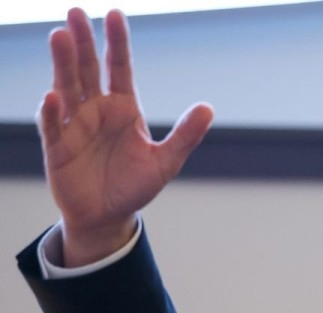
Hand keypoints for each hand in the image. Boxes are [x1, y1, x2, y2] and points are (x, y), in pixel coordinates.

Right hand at [38, 8, 213, 265]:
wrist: (108, 216)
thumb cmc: (134, 185)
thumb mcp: (165, 162)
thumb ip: (185, 136)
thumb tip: (207, 108)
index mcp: (123, 108)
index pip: (119, 68)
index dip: (117, 43)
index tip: (115, 14)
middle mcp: (95, 109)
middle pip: (87, 69)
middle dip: (83, 42)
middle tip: (76, 12)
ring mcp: (73, 125)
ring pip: (66, 87)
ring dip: (63, 63)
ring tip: (60, 36)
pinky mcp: (58, 147)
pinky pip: (52, 125)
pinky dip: (51, 111)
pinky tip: (52, 96)